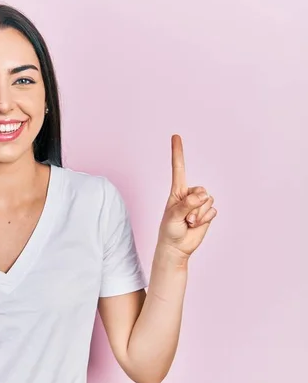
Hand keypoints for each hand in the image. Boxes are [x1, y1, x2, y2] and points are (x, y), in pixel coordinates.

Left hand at [157, 135, 216, 256]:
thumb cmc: (169, 230)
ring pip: (208, 200)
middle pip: (201, 190)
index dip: (178, 152)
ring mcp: (199, 203)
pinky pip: (213, 210)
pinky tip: (196, 224)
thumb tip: (202, 195)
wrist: (177, 247)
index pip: (179, 168)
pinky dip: (205, 219)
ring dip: (199, 214)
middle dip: (194, 205)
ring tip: (188, 222)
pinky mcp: (207, 212)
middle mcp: (189, 194)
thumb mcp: (172, 216)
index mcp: (177, 191)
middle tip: (184, 218)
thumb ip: (186, 205)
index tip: (175, 136)